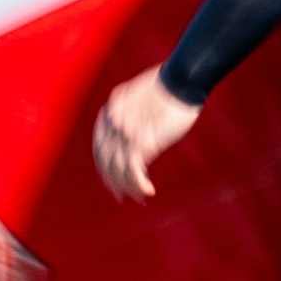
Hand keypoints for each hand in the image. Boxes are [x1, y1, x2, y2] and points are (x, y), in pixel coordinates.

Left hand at [93, 70, 199, 202]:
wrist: (180, 82)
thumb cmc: (169, 90)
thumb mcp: (144, 102)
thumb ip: (133, 118)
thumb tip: (133, 137)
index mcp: (110, 111)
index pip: (100, 147)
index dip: (105, 167)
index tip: (114, 181)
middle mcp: (112, 123)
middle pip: (105, 161)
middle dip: (113, 182)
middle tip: (121, 198)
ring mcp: (125, 133)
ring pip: (119, 169)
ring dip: (128, 188)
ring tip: (139, 199)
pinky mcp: (141, 141)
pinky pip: (134, 170)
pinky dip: (138, 184)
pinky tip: (148, 192)